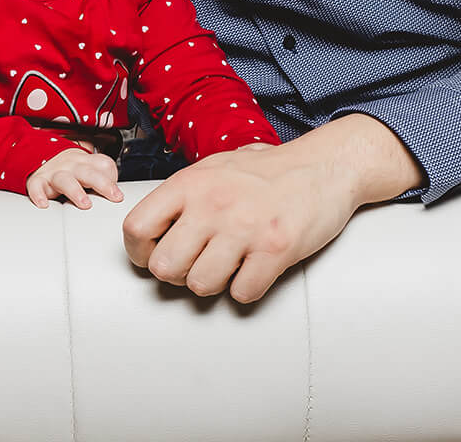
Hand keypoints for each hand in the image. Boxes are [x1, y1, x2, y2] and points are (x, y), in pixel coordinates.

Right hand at [26, 147, 124, 208]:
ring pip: (64, 178)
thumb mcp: (91, 173)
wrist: (45, 158)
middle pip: (88, 172)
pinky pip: (36, 186)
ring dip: (75, 191)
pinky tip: (44, 204)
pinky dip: (39, 195)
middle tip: (113, 196)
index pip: (103, 165)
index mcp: (87, 163)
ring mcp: (55, 173)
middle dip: (102, 183)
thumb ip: (106, 183)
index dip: (111, 179)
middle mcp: (72, 166)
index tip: (118, 196)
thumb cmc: (74, 171)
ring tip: (85, 204)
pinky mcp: (38, 181)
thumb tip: (120, 202)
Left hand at [121, 115, 422, 302]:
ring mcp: (244, 227)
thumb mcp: (213, 169)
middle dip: (178, 275)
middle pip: (164, 267)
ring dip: (214, 284)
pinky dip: (248, 289)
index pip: (136, 228)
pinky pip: (242, 294)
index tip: (157, 255)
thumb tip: (150, 231)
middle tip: (198, 264)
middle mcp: (212, 204)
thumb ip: (181, 197)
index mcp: (190, 183)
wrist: (324, 165)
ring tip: (231, 265)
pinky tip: (256, 269)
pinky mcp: (276, 249)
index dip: (141, 253)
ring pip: (200, 286)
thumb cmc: (267, 172)